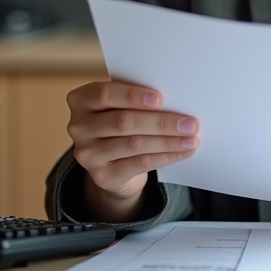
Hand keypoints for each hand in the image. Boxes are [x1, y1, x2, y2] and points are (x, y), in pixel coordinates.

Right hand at [65, 81, 198, 221]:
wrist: (113, 163)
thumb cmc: (122, 122)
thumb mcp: (122, 106)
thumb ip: (138, 100)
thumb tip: (177, 100)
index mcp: (81, 100)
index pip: (104, 94)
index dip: (132, 96)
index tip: (160, 99)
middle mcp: (78, 127)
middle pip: (123, 122)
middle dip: (162, 122)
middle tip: (191, 123)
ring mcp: (88, 154)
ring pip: (134, 144)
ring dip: (168, 141)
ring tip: (192, 139)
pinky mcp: (102, 176)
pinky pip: (139, 164)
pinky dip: (165, 157)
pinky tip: (183, 152)